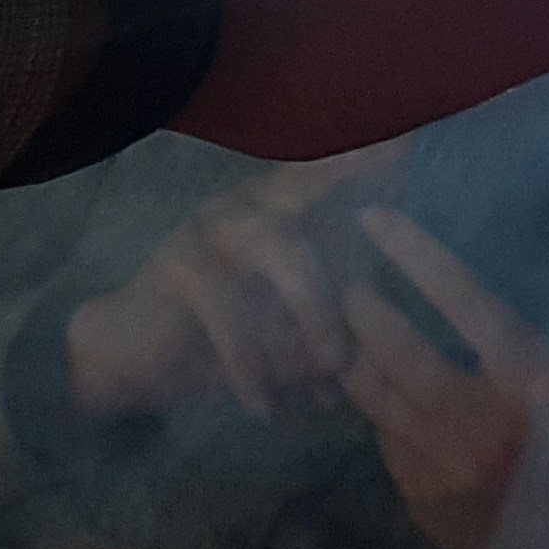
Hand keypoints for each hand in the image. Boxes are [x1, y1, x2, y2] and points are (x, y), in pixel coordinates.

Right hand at [60, 149, 394, 423]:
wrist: (139, 359)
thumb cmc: (227, 339)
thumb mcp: (291, 334)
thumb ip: (335, 330)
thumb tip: (382, 361)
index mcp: (282, 213)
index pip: (329, 178)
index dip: (367, 159)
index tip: (410, 143)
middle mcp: (248, 206)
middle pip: (308, 190)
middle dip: (350, 193)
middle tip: (386, 223)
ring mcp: (210, 227)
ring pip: (278, 245)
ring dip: (312, 310)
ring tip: (327, 369)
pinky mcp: (176, 264)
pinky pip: (224, 303)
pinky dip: (249, 359)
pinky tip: (264, 405)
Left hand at [338, 209, 548, 548]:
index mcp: (530, 380)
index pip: (459, 297)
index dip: (413, 251)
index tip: (375, 219)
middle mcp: (475, 419)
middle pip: (390, 343)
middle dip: (363, 305)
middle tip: (354, 283)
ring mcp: (440, 463)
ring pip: (371, 392)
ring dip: (355, 354)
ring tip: (349, 331)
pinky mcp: (419, 497)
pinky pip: (380, 437)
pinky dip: (373, 409)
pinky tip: (376, 392)